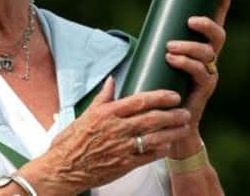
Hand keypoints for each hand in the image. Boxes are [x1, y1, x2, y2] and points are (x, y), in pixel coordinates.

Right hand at [20, 79, 191, 195]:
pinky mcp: (124, 164)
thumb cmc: (72, 141)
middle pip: (152, 119)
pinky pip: (148, 156)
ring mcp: (122, 148)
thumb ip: (103, 97)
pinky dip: (161, 150)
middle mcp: (117, 129)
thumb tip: (112, 80)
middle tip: (184, 111)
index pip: (140, 101)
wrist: (64, 168)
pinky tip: (169, 145)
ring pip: (155, 137)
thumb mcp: (86, 114)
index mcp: (107, 113)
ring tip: (184, 127)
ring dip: (173, 132)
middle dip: (172, 114)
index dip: (160, 97)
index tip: (173, 95)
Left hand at [164, 0, 232, 155]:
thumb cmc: (162, 85)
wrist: (169, 120)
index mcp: (201, 47)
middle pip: (218, 36)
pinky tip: (172, 58)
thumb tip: (147, 19)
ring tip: (169, 47)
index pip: (215, 23)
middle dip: (207, 24)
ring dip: (188, 46)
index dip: (222, 6)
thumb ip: (158, 42)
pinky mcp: (205, 88)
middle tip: (189, 21)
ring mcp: (209, 73)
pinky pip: (201, 71)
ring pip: (207, 53)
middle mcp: (209, 58)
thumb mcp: (159, 58)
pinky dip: (185, 62)